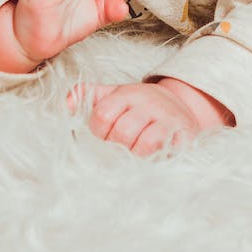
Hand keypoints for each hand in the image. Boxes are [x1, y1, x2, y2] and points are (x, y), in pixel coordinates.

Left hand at [71, 77, 233, 156]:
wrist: (182, 106)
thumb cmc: (141, 106)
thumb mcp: (115, 95)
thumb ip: (88, 96)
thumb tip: (67, 104)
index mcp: (128, 93)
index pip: (102, 115)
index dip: (99, 131)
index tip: (105, 134)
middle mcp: (149, 102)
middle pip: (122, 132)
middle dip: (117, 145)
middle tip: (121, 145)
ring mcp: (168, 118)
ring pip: (145, 144)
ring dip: (137, 153)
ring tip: (136, 151)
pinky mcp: (184, 134)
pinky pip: (167, 151)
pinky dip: (155, 158)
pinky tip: (152, 156)